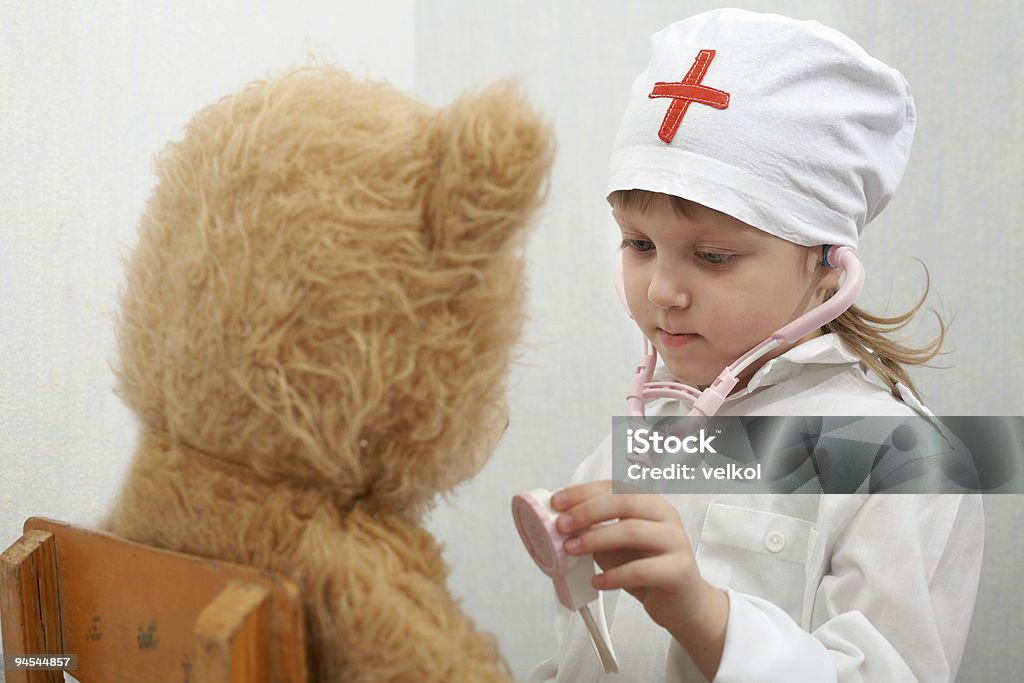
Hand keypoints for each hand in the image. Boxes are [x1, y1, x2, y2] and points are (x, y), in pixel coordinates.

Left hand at [552, 480, 707, 631]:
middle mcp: (665, 517)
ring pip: (632, 531)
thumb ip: (595, 531)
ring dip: (595, 540)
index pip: (614, 487)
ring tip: (572, 550)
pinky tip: (598, 581)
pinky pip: (642, 570)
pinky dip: (614, 576)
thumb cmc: (647, 568)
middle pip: (624, 502)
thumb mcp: (616, 546)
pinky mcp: (679, 570)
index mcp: (650, 503)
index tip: (557, 503)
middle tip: (562, 525)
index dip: (583, 492)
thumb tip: (562, 524)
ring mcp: (676, 542)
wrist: (682, 602)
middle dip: (587, 511)